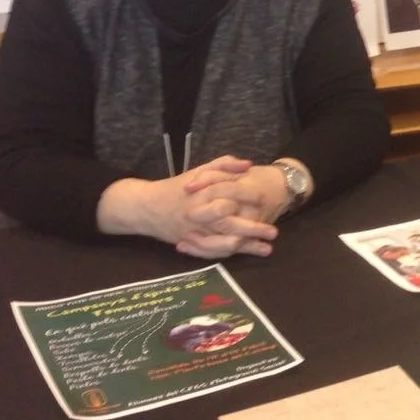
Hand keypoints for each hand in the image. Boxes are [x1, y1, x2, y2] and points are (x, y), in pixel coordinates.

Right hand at [99, 164, 279, 259]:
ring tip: (266, 250)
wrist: (145, 207)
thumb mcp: (200, 171)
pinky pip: (213, 253)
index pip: (230, 195)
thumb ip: (224, 165)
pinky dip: (230, 254)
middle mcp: (199, 215)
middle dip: (254, 229)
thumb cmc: (177, 187)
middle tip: (274, 232)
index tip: (264, 199)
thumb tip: (249, 165)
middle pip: (230, 224)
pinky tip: (245, 253)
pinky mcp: (191, 244)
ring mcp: (195, 232)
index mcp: (202, 193)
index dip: (249, 197)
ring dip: (246, 248)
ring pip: (223, 243)